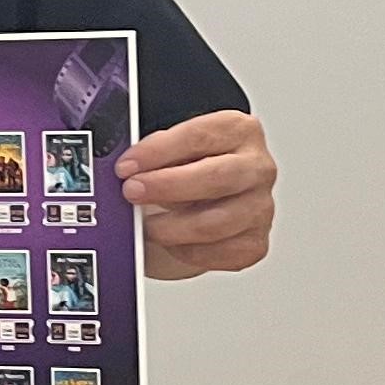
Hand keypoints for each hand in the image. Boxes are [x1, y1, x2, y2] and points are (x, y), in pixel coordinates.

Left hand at [122, 109, 275, 276]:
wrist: (207, 202)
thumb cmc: (190, 169)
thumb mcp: (173, 149)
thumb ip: (154, 153)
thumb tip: (125, 168)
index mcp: (239, 131)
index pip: (199, 137)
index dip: (158, 152)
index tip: (127, 166)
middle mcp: (257, 167)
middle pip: (217, 177)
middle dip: (167, 186)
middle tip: (132, 192)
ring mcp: (260, 207)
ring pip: (216, 222)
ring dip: (171, 226)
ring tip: (145, 225)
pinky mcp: (254, 242)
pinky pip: (218, 252)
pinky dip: (187, 250)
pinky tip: (171, 242)